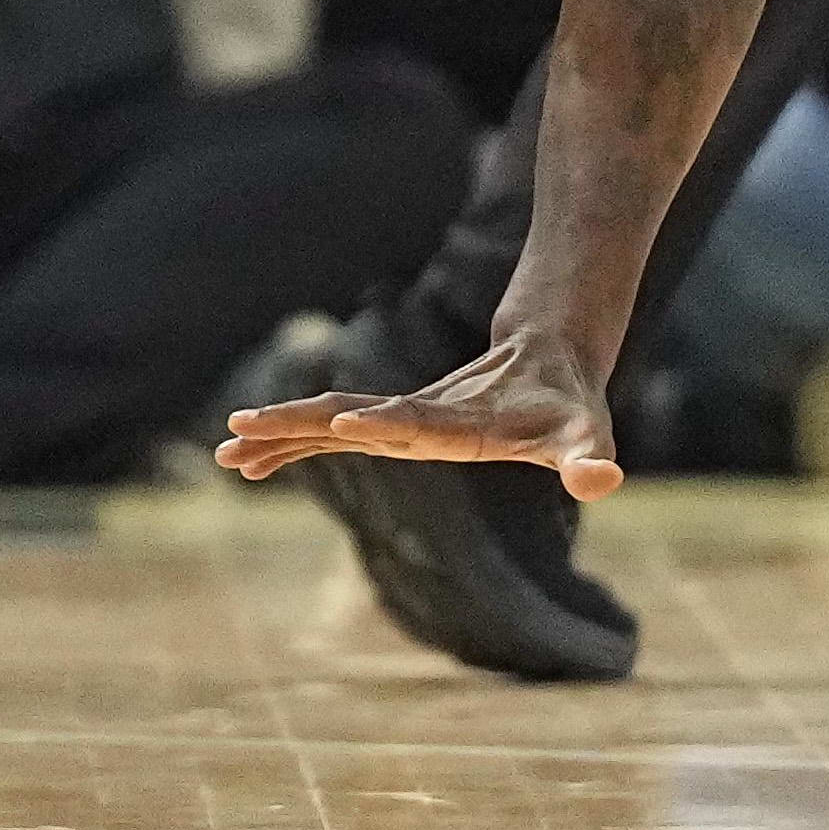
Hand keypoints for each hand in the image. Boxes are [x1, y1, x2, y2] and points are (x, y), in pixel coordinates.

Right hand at [215, 330, 625, 497]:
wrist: (549, 351)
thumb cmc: (571, 405)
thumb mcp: (588, 434)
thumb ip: (591, 458)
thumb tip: (602, 478)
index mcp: (463, 420)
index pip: (419, 423)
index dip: (386, 424)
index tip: (345, 425)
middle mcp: (421, 415)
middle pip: (349, 419)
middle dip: (298, 427)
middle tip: (242, 432)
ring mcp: (401, 416)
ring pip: (329, 425)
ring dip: (280, 439)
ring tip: (226, 454)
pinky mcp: (392, 423)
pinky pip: (331, 435)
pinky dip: (292, 446)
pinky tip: (251, 464)